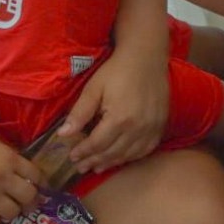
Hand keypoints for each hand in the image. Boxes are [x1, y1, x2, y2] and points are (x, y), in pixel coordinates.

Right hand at [0, 126, 42, 223]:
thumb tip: (20, 167)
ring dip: (13, 212)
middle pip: (29, 197)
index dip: (41, 183)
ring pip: (13, 213)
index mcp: (9, 158)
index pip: (36, 175)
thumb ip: (8, 154)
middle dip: (31, 201)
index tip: (39, 188)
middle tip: (27, 203)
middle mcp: (3, 178)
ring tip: (8, 209)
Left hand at [56, 54, 169, 174]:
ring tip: (98, 167)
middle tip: (81, 167)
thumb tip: (63, 134)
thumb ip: (80, 113)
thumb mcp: (94, 88)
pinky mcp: (160, 126)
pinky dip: (132, 157)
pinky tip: (122, 158)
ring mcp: (151, 129)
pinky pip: (146, 149)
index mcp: (119, 119)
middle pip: (112, 153)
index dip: (83, 152)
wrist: (146, 57)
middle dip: (94, 161)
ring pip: (129, 154)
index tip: (72, 156)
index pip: (97, 144)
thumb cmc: (117, 70)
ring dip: (112, 162)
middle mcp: (137, 128)